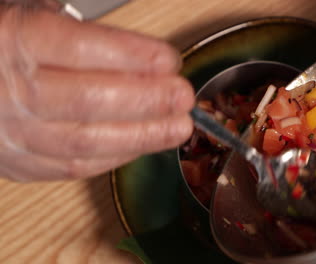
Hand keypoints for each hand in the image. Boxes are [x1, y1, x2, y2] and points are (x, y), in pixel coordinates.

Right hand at [0, 4, 193, 180]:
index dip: (132, 56)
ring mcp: (13, 134)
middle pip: (89, 100)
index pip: (81, 49)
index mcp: (13, 42)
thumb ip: (77, 32)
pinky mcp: (19, 164)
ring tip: (178, 127)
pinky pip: (74, 167)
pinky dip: (116, 156)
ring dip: (142, 136)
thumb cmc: (3, 48)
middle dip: (147, 100)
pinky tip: (144, 143)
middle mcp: (10, 92)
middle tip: (182, 96)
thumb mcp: (29, 16)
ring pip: (86, 142)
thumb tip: (144, 53)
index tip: (169, 60)